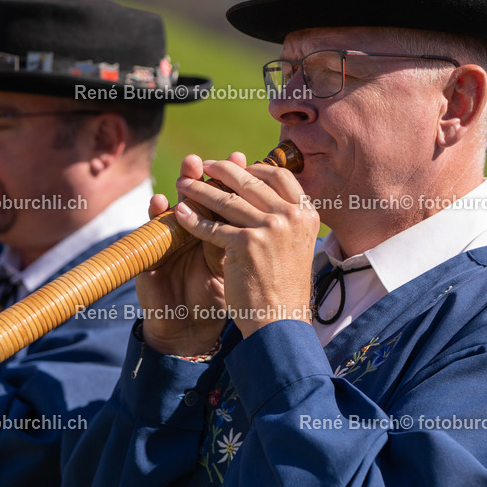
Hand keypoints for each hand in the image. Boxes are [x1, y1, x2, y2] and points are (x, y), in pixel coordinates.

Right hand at [136, 153, 245, 355]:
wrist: (195, 332)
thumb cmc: (227, 299)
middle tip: (209, 158)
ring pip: (172, 208)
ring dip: (179, 187)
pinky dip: (154, 216)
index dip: (231, 178)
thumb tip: (283, 206)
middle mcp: (191, 232)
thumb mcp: (243, 263)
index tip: (242, 157)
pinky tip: (157, 202)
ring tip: (185, 170)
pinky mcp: (150, 261)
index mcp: (216, 232)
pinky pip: (150, 234)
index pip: (222, 197)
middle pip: (196, 197)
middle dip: (204, 177)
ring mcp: (170, 245)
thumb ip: (249, 235)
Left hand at [172, 154, 319, 338]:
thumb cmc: (285, 288)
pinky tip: (179, 214)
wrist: (280, 322)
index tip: (237, 166)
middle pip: (250, 181)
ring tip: (183, 183)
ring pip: (227, 200)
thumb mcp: (296, 246)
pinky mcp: (247, 243)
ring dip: (200, 189)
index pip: (279, 176)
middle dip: (222, 170)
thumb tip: (264, 195)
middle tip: (203, 165)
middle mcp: (292, 216)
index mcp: (306, 214)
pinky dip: (192, 220)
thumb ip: (285, 220)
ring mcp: (270, 228)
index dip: (255, 167)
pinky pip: (213, 226)